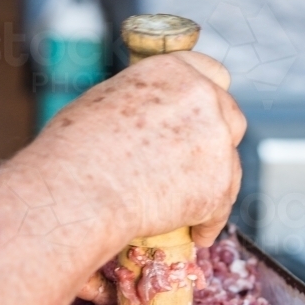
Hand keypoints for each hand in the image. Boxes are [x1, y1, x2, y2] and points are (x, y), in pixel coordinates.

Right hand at [11, 51, 245, 254]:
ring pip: (230, 166)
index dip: (209, 101)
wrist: (81, 191)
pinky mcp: (218, 187)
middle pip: (230, 118)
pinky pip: (222, 209)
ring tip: (194, 209)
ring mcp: (216, 142)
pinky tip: (196, 234)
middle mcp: (202, 98)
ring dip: (215, 185)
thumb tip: (143, 123)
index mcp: (172, 71)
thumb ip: (140, 106)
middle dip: (218, 142)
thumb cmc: (74, 151)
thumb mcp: (103, 104)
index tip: (204, 120)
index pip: (211, 74)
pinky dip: (209, 223)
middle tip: (199, 167)